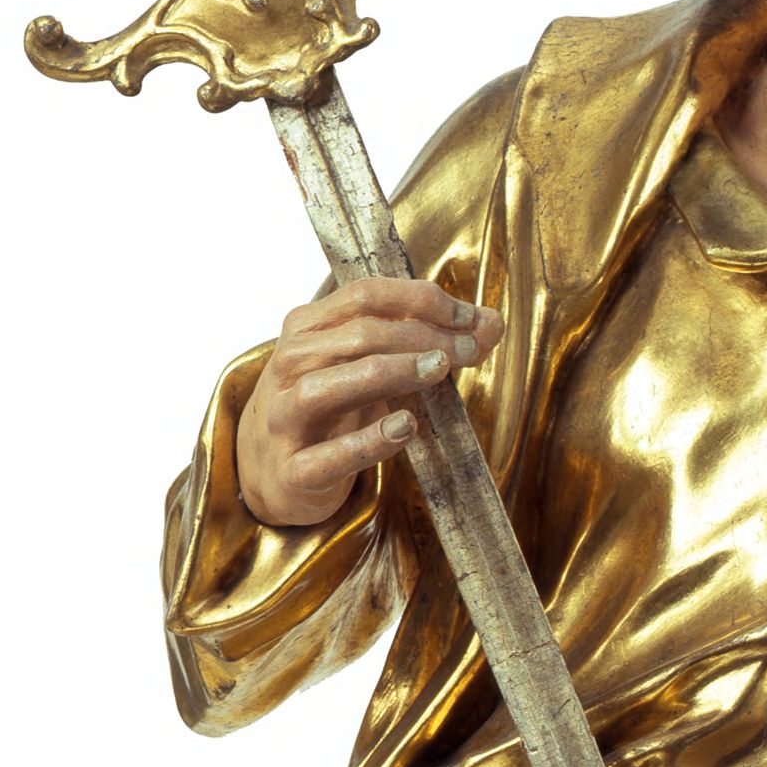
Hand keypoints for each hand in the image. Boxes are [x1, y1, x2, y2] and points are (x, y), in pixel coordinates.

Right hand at [236, 279, 502, 528]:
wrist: (275, 472)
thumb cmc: (331, 409)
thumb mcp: (370, 367)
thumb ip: (425, 342)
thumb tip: (491, 323)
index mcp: (307, 328)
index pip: (365, 295)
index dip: (421, 299)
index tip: (470, 317)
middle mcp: (290, 365)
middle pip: (358, 335)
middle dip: (423, 337)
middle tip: (471, 350)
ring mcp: (286, 417)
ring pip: (331, 385)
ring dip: (391, 372)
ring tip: (438, 370)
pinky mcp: (295, 470)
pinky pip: (330, 455)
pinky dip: (369, 440)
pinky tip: (406, 427)